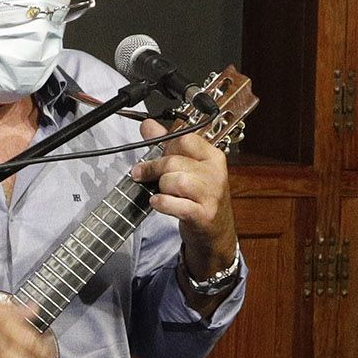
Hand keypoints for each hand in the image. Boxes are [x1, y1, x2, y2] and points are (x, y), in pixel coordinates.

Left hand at [133, 118, 235, 275]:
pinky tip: (158, 202)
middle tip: (142, 174)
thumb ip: (167, 145)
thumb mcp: (188, 168)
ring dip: (160, 187)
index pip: (185, 140)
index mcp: (213, 157)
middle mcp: (215, 174)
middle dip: (153, 169)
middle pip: (174, 162)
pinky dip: (161, 203)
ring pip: (174, 181)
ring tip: (160, 191)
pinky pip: (175, 204)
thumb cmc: (200, 197)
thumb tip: (148, 125)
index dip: (165, 147)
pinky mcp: (203, 215)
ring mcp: (211, 195)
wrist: (216, 231)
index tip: (156, 155)